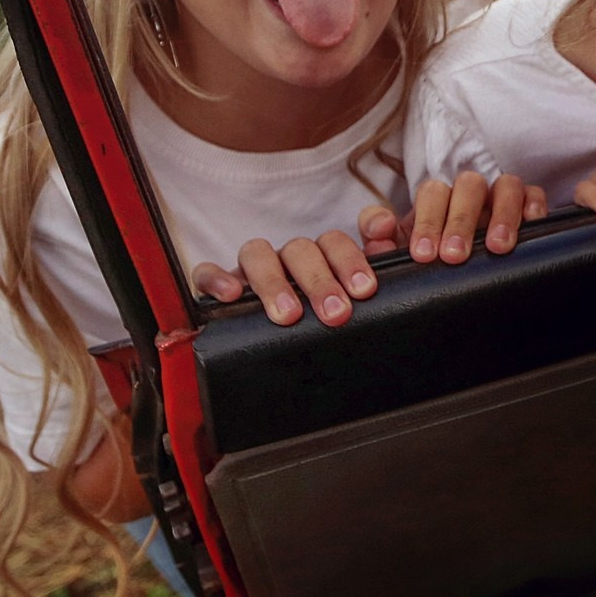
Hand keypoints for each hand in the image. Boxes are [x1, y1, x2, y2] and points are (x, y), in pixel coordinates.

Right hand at [191, 230, 378, 326]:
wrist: (260, 354)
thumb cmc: (313, 324)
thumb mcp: (343, 305)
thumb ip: (364, 281)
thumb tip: (387, 247)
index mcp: (322, 260)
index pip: (339, 242)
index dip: (355, 254)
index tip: (367, 287)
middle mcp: (287, 259)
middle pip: (304, 249)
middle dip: (322, 281)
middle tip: (337, 314)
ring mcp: (252, 269)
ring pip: (258, 253)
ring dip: (275, 282)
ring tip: (289, 314)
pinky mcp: (217, 284)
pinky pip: (208, 272)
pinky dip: (217, 279)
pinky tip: (230, 296)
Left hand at [370, 170, 549, 263]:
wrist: (466, 288)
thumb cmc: (434, 265)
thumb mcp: (403, 258)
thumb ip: (383, 243)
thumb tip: (379, 232)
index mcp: (436, 204)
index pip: (430, 194)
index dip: (426, 221)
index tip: (423, 254)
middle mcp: (469, 196)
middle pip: (467, 186)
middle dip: (459, 221)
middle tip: (454, 255)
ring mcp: (499, 199)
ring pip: (504, 185)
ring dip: (501, 214)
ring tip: (496, 247)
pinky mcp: (527, 206)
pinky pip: (534, 193)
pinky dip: (532, 204)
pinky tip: (530, 225)